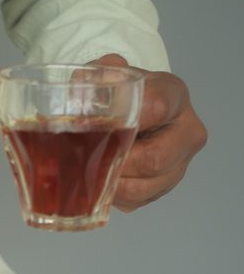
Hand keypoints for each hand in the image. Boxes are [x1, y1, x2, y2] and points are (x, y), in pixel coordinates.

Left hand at [92, 54, 207, 211]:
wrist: (126, 109)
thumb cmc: (116, 91)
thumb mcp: (104, 74)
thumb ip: (97, 74)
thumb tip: (90, 84)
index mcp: (173, 94)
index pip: (156, 107)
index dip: (124, 120)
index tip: (96, 126)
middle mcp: (186, 130)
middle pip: (155, 158)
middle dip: (116, 162)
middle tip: (86, 160)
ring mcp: (181, 161)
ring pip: (146, 185)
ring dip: (111, 184)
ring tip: (87, 173)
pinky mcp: (166, 185)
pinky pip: (140, 199)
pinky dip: (114, 196)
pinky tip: (98, 183)